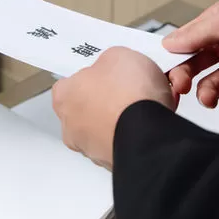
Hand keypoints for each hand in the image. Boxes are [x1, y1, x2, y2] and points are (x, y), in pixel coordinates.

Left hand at [52, 47, 176, 169]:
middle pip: (91, 106)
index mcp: (64, 97)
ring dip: (126, 117)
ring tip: (149, 104)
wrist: (150, 134)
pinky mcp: (113, 162)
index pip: (71, 83)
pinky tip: (154, 122)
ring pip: (109, 127)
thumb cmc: (128, 96)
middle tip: (132, 88)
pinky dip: (138, 133)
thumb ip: (109, 61)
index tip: (109, 72)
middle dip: (111, 98)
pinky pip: (127, 142)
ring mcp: (92, 148)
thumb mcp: (119, 56)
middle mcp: (71, 126)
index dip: (94, 75)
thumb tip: (114, 66)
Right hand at [163, 0, 218, 113]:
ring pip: (213, 85)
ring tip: (208, 96)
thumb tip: (170, 43)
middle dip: (185, 77)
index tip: (163, 71)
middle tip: (180, 86)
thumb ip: (196, 34)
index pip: (188, 42)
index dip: (174, 57)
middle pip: (196, 65)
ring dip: (206, 92)